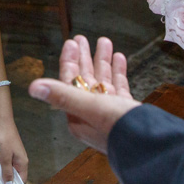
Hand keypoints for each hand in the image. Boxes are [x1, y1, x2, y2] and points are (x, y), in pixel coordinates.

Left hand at [0, 121, 28, 183]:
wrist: (2, 122)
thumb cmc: (4, 139)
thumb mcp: (4, 159)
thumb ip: (7, 173)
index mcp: (22, 163)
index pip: (22, 181)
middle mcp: (21, 160)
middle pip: (15, 175)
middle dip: (5, 177)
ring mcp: (16, 155)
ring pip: (9, 168)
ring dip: (1, 170)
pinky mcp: (10, 150)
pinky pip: (6, 161)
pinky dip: (0, 162)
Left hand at [27, 36, 138, 153]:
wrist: (150, 146)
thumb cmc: (119, 128)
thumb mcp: (89, 108)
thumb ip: (62, 95)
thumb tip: (32, 87)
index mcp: (78, 115)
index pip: (69, 82)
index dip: (69, 61)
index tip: (71, 43)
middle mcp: (91, 114)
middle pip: (85, 80)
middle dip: (84, 58)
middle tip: (82, 37)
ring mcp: (109, 113)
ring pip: (103, 81)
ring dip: (102, 61)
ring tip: (105, 41)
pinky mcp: (125, 112)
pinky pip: (119, 88)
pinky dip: (118, 72)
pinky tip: (119, 57)